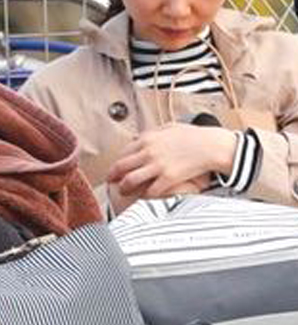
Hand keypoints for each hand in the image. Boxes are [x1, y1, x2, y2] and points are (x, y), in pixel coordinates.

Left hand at [107, 124, 235, 198]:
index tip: (114, 169)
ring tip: (123, 192)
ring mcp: (157, 165)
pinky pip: (149, 191)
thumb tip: (140, 137)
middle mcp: (148, 152)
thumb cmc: (194, 136)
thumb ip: (152, 133)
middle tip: (111, 182)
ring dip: (123, 188)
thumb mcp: (169, 127)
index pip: (123, 153)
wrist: (212, 146)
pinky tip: (143, 197)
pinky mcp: (168, 178)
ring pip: (130, 180)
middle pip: (121, 167)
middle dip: (113, 177)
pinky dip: (144, 195)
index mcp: (148, 139)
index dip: (116, 163)